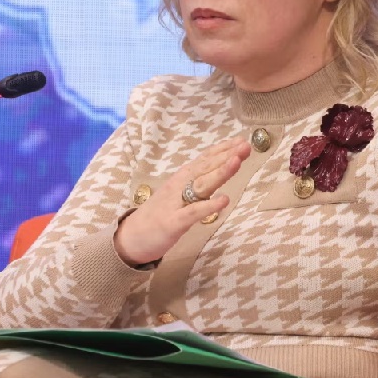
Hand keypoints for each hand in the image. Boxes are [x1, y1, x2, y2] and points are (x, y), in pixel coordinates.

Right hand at [114, 137, 250, 265]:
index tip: (241, 140)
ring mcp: (176, 202)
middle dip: (227, 155)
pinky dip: (209, 205)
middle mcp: (179, 185)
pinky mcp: (174, 222)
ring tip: (237, 161)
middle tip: (246, 145)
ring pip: (201, 184)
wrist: (131, 237)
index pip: (204, 159)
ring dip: (220, 172)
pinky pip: (194, 212)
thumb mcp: (179, 195)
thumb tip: (217, 173)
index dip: (223, 149)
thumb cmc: (159, 215)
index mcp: (182, 178)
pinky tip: (224, 200)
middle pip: (206, 168)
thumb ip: (197, 184)